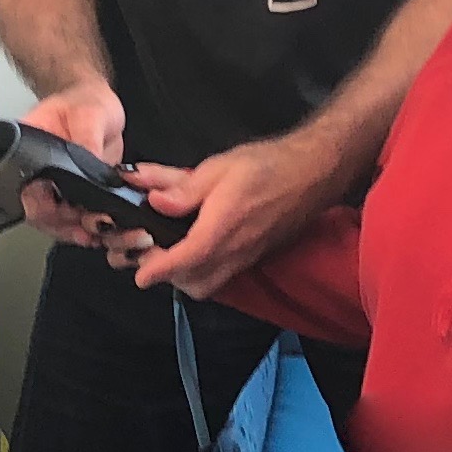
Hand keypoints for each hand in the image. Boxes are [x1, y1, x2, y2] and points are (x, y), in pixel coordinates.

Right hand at [14, 81, 133, 249]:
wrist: (102, 109)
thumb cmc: (86, 102)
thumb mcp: (89, 113)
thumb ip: (87, 138)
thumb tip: (89, 162)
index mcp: (27, 151)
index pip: (24, 188)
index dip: (41, 206)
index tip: (63, 212)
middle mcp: (37, 175)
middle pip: (41, 215)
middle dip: (65, 227)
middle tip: (90, 228)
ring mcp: (56, 188)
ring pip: (60, 224)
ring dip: (82, 232)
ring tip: (105, 233)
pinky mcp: (77, 196)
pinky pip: (79, 221)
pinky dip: (94, 230)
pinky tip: (110, 232)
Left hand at [126, 131, 335, 294]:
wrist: (311, 173)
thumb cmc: (267, 166)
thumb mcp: (218, 167)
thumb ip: (183, 188)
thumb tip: (154, 201)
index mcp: (222, 226)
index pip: (185, 259)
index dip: (159, 270)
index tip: (140, 276)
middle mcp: (235, 250)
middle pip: (194, 283)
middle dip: (168, 277)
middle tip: (152, 255)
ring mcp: (246, 257)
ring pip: (209, 285)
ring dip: (186, 278)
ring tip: (172, 254)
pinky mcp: (254, 256)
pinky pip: (223, 277)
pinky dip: (203, 273)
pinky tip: (196, 250)